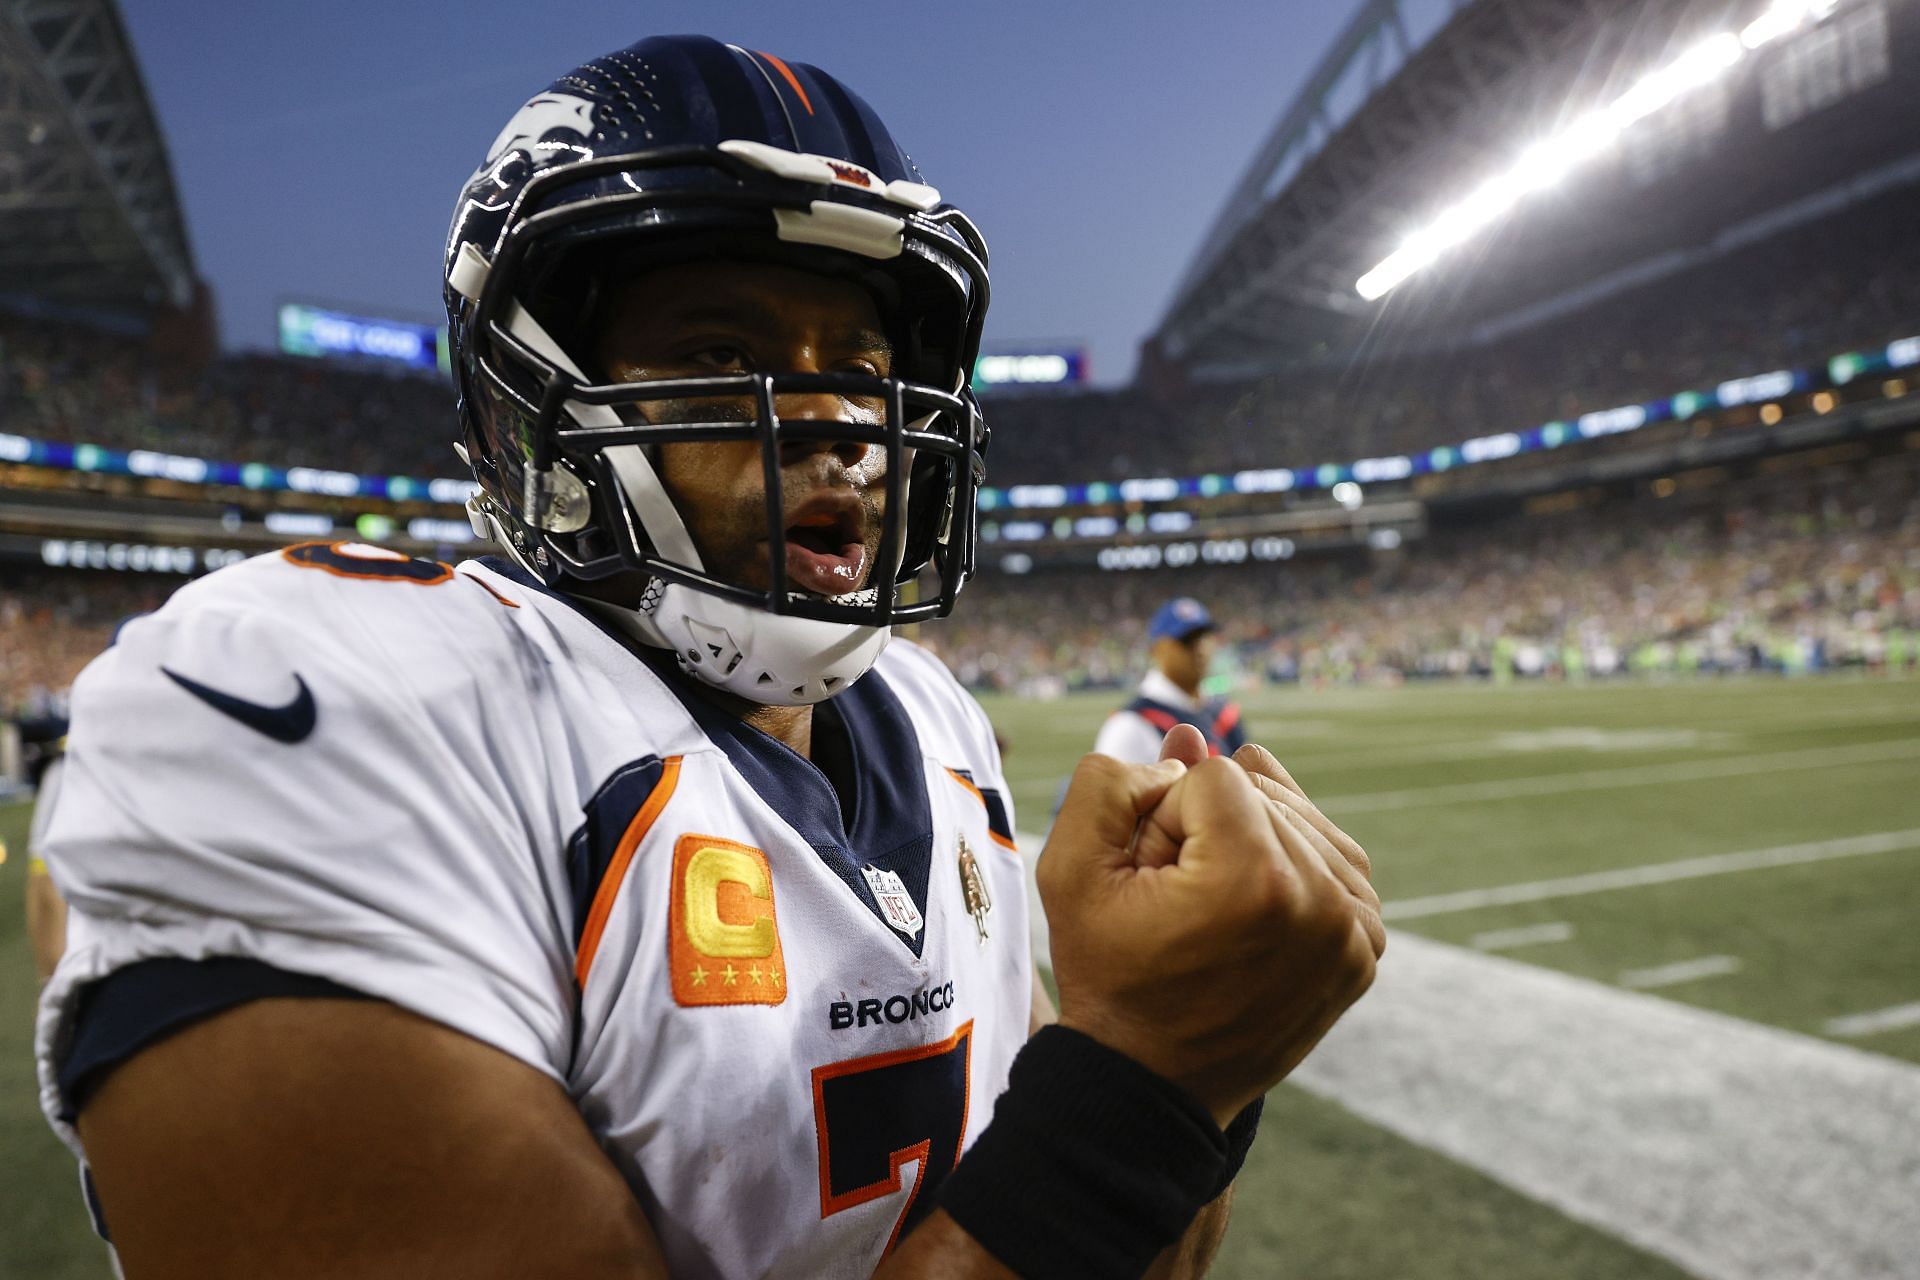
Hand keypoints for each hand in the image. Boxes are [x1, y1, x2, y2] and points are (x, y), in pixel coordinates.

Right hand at [1040, 735, 1378, 1126]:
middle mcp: (1322, 900)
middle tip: (1178, 905)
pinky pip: (1333, 861)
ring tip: (1212, 911)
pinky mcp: (1366, 948)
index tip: (1151, 885)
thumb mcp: (1071, 871)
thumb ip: (1114, 782)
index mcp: (1255, 878)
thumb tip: (1190, 737)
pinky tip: (1252, 906)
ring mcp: (1355, 929)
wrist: (1153, 1085)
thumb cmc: (1108, 976)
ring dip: (1251, 845)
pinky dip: (1292, 869)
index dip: (1163, 820)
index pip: (1211, 774)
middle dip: (1209, 830)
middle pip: (1260, 791)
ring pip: (1299, 819)